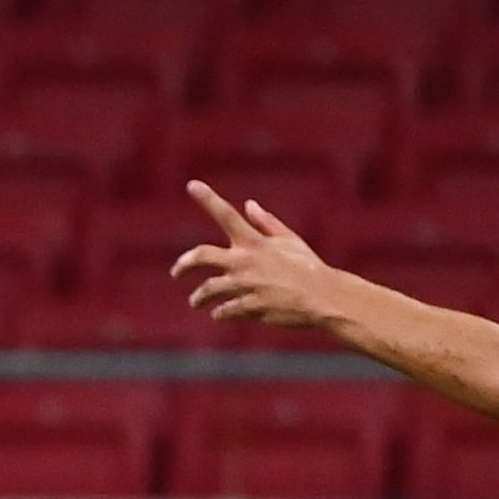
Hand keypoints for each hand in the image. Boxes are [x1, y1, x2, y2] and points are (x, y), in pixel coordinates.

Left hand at [170, 180, 343, 330]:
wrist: (323, 297)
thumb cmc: (308, 267)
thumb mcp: (289, 240)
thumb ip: (266, 223)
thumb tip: (249, 205)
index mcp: (254, 241)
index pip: (226, 214)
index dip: (208, 199)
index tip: (192, 184)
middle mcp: (245, 261)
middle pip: (201, 256)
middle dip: (183, 264)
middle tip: (175, 273)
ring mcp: (246, 285)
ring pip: (208, 289)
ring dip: (199, 297)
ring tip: (196, 302)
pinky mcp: (250, 306)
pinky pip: (225, 310)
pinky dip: (220, 313)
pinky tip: (219, 314)